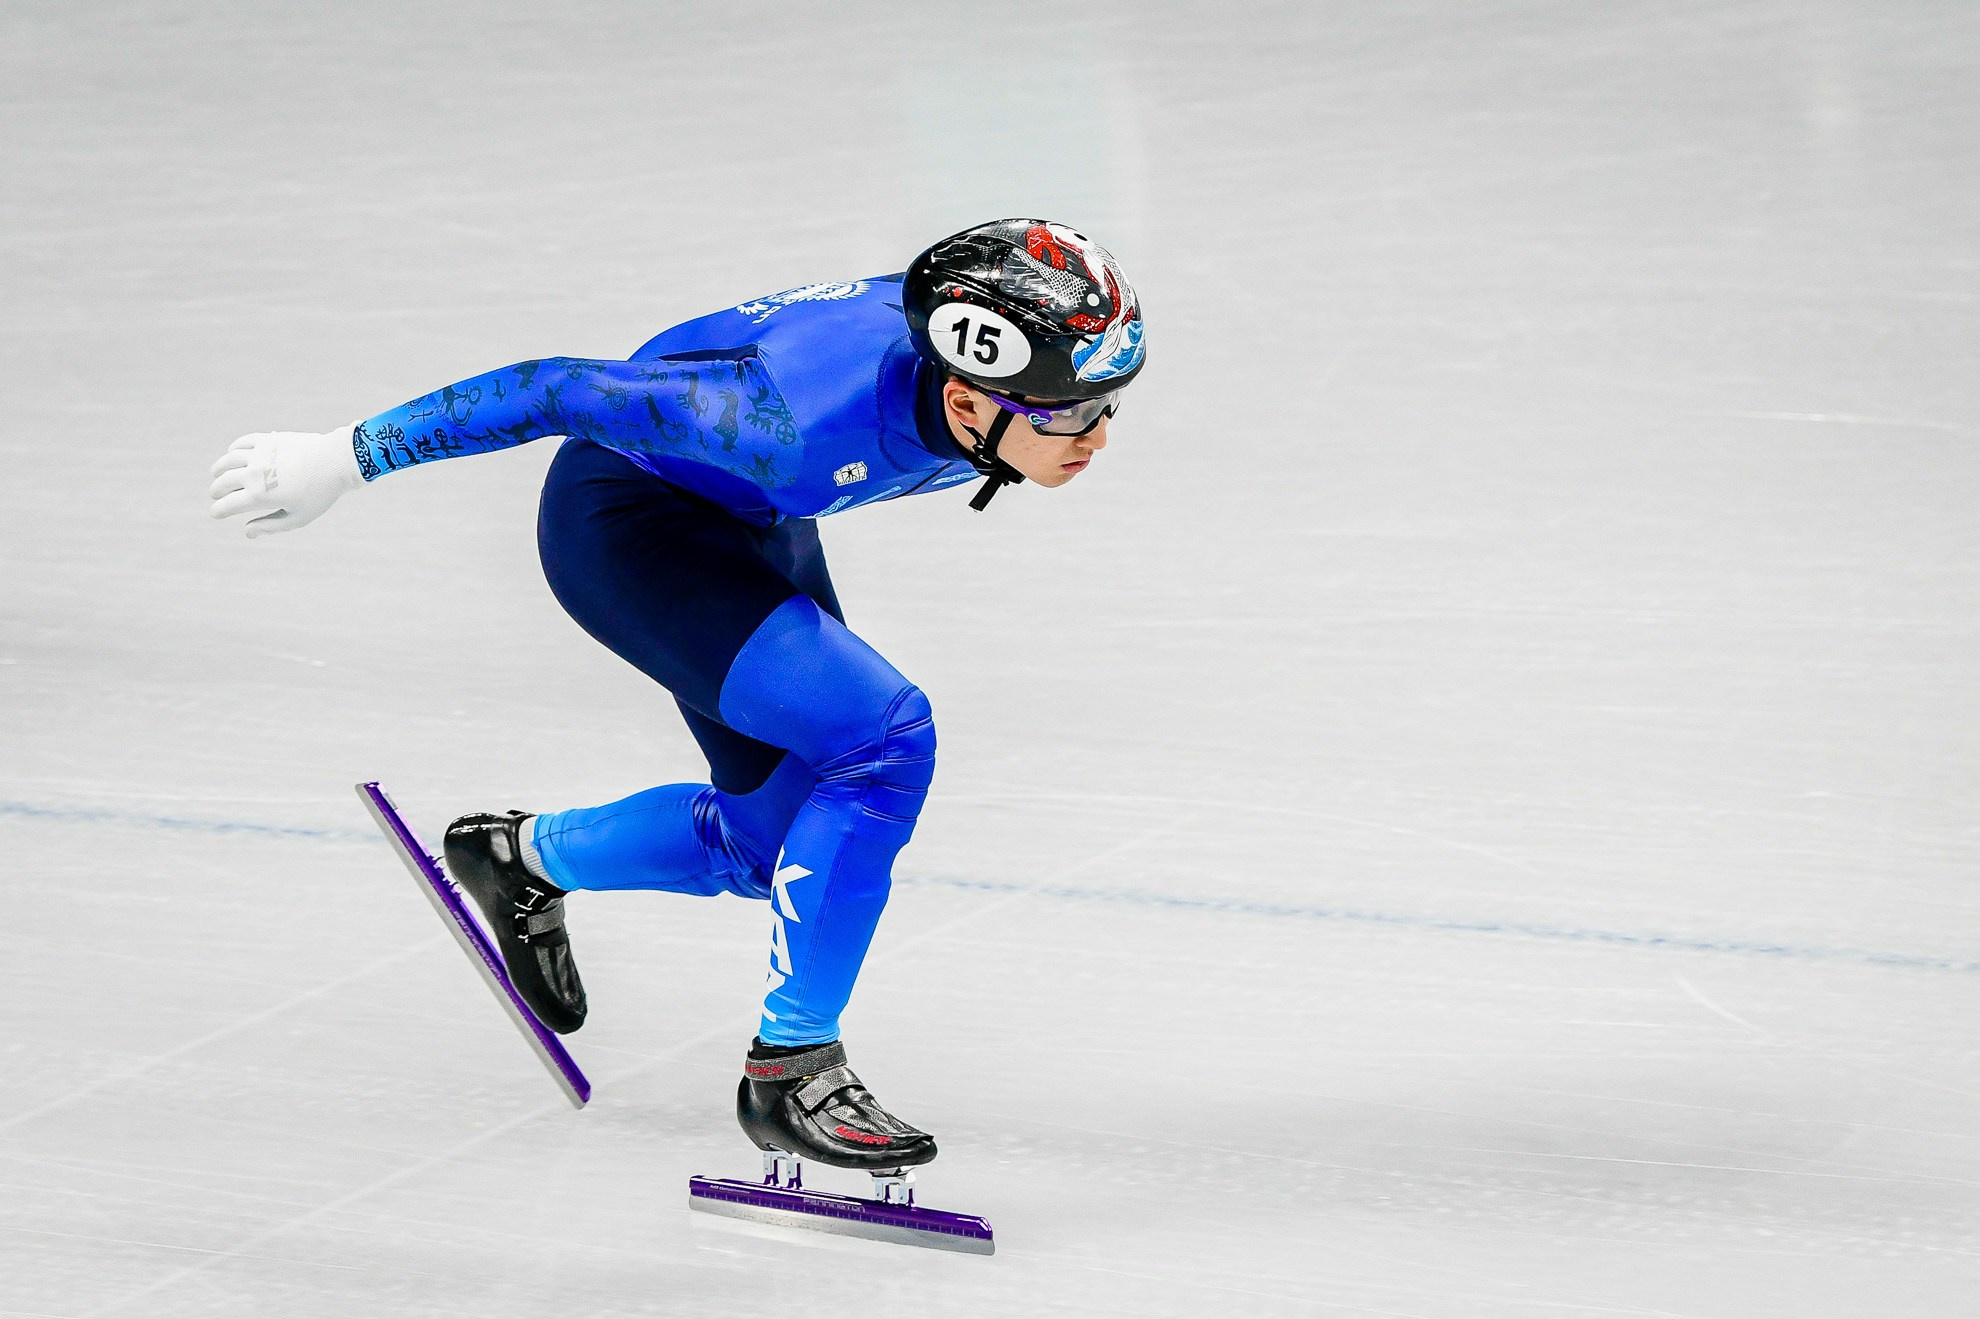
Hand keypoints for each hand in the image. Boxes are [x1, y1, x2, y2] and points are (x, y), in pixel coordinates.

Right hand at [208, 424, 364, 537]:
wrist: (336, 461)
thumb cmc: (320, 493)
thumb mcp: (298, 517)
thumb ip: (271, 526)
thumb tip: (247, 532)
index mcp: (260, 496)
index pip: (228, 505)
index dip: (218, 511)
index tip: (216, 513)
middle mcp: (254, 474)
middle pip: (224, 481)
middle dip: (217, 490)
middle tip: (215, 494)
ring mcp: (259, 454)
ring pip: (229, 459)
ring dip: (220, 468)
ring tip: (217, 473)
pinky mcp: (268, 440)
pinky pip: (243, 442)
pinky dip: (233, 449)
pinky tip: (232, 453)